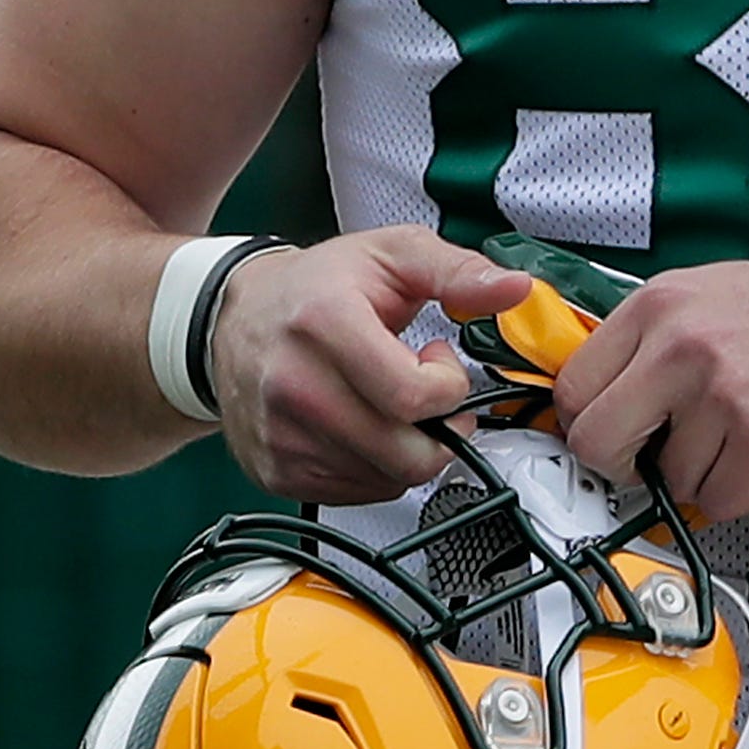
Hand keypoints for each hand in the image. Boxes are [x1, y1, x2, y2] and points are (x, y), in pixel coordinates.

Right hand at [211, 230, 529, 503]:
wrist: (233, 318)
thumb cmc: (316, 286)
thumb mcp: (393, 254)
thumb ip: (458, 271)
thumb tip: (514, 289)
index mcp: (324, 325)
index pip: (412, 396)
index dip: (449, 386)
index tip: (441, 362)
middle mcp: (293, 386)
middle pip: (405, 452)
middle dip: (442, 427)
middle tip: (431, 395)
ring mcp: (281, 435)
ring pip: (387, 479)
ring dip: (412, 448)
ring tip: (394, 404)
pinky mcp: (276, 471)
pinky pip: (358, 493)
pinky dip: (380, 468)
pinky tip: (369, 426)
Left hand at [552, 260, 748, 523]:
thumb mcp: (718, 294)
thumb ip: (654, 336)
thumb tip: (598, 392)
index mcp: (663, 303)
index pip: (573, 386)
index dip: (589, 423)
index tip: (615, 434)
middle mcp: (684, 342)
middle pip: (596, 441)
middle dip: (626, 465)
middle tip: (659, 459)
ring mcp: (723, 390)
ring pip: (667, 478)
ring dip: (703, 475)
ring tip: (743, 438)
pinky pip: (718, 499)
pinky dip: (742, 492)